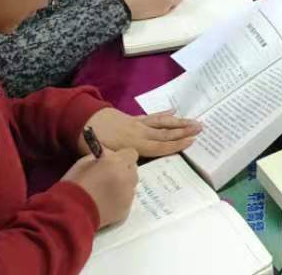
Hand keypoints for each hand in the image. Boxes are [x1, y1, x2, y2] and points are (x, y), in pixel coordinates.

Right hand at [62, 148, 137, 227]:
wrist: (71, 213)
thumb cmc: (74, 184)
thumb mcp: (84, 162)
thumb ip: (102, 156)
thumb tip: (110, 156)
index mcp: (117, 163)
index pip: (132, 154)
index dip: (123, 157)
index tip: (114, 162)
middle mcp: (127, 178)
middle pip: (133, 170)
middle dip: (124, 171)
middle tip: (109, 177)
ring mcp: (128, 196)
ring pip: (131, 186)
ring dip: (123, 186)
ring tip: (106, 192)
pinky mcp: (126, 211)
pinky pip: (127, 201)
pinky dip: (119, 200)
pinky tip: (106, 204)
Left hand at [82, 108, 202, 159]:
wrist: (80, 119)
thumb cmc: (88, 141)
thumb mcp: (103, 156)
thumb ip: (121, 161)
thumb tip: (133, 169)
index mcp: (134, 144)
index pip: (160, 145)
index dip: (176, 144)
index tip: (192, 141)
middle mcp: (139, 132)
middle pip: (165, 132)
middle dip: (184, 131)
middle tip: (201, 127)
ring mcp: (137, 124)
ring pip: (162, 122)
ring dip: (178, 122)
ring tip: (194, 120)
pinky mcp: (132, 119)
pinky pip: (151, 117)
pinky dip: (162, 114)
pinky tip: (173, 111)